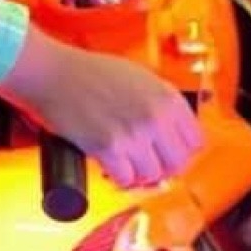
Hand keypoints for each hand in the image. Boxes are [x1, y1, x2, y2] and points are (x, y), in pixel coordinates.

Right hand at [9, 37, 203, 189]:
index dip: (182, 150)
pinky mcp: (108, 148)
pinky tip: (113, 168)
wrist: (55, 74)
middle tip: (149, 163)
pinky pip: (126, 178)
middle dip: (163, 166)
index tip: (170, 152)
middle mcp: (155, 116)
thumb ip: (160, 102)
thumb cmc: (90, 72)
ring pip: (152, 175)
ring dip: (140, 174)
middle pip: (178, 163)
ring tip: (127, 164)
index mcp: (166, 97)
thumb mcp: (140, 77)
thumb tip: (173, 132)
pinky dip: (120, 178)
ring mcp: (133, 134)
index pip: (195, 141)